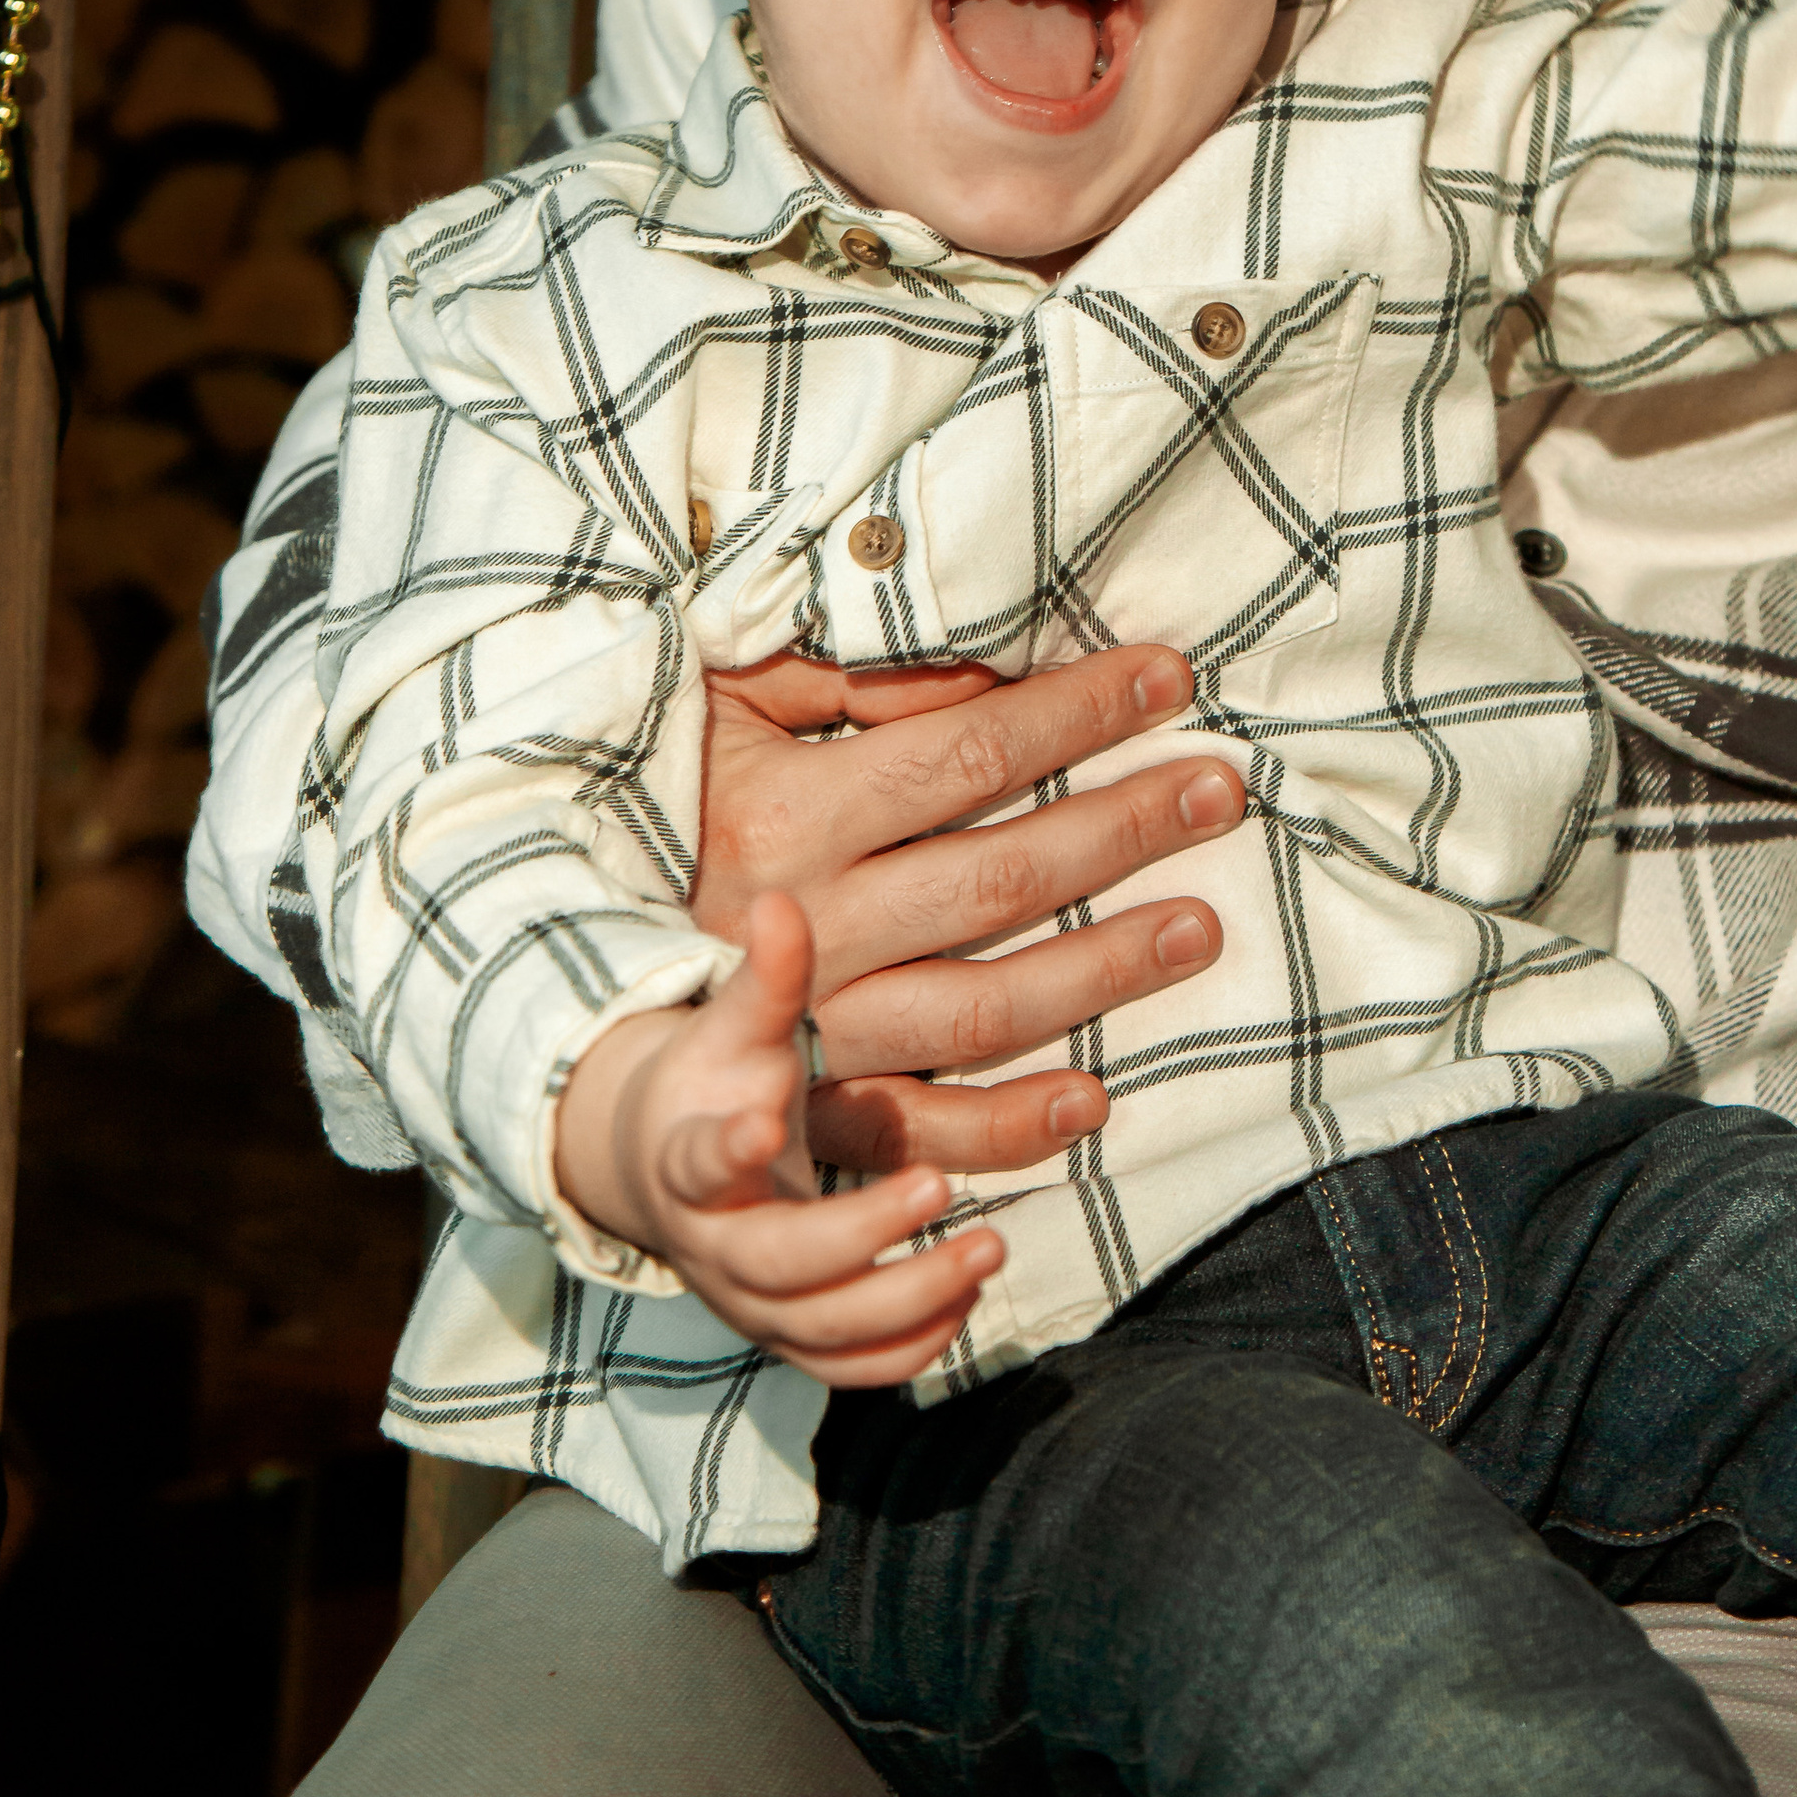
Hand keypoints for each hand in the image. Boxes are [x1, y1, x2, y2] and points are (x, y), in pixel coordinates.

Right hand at [553, 894, 1004, 1384]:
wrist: (670, 1168)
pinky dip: (908, 1348)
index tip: (762, 1123)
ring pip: (824, 1329)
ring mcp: (755, 1303)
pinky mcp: (793, 1337)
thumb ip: (766, 975)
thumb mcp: (734, 1027)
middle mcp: (716, 1247)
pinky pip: (848, 1368)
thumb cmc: (718, 1082)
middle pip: (779, 1265)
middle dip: (858, 1235)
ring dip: (908, 1296)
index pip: (698, 1166)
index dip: (726, 1152)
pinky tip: (969, 1300)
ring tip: (990, 1248)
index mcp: (691, 1163)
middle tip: (938, 1187)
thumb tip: (780, 899)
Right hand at [695, 640, 1243, 1179]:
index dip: (1075, 714)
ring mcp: (813, 1031)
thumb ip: (846, 676)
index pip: (965, 754)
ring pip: (980, 1007)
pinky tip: (1096, 1101)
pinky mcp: (813, 1111)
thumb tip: (980, 666)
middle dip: (1121, 828)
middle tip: (1221, 791)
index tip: (1170, 680)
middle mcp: (806, 928)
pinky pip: (923, 1130)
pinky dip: (1010, 1129)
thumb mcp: (732, 707)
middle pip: (996, 877)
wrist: (575, 963)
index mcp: (786, 816)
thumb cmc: (684, 803)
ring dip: (1100, 970)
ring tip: (1203, 926)